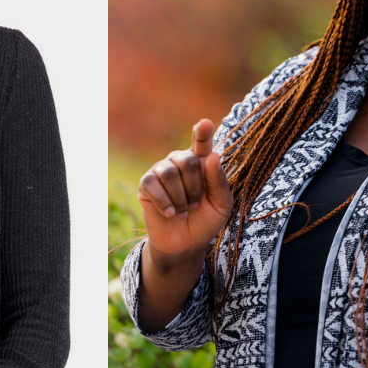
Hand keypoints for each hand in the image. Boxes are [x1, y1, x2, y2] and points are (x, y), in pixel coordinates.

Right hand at [138, 119, 234, 262]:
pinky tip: (169, 213)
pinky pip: (152, 184)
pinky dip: (164, 202)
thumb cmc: (206, 221)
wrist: (184, 243)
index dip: (202, 132)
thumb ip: (219, 182)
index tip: (205, 124)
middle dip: (194, 188)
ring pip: (169, 172)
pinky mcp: (146, 183)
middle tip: (195, 206)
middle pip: (186, 160)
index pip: (202, 143)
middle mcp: (180, 161)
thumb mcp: (221, 205)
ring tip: (183, 211)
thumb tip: (212, 156)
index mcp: (202, 163)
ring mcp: (162, 170)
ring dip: (180, 198)